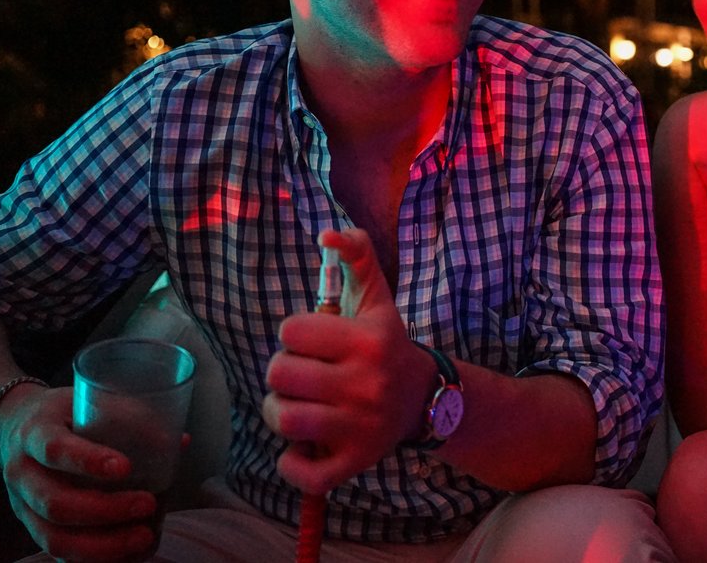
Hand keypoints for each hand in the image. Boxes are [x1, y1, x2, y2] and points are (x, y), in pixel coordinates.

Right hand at [0, 383, 161, 562]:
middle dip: (106, 510)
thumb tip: (180, 442)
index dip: (88, 461)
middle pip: (56, 503)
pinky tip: (127, 555)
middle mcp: (21, 474)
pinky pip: (58, 554)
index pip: (54, 450)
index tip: (125, 467)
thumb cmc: (66, 414)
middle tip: (148, 504)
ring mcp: (22, 507)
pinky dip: (93, 560)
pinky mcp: (32, 530)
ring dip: (102, 545)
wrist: (17, 427)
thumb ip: (131, 416)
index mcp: (34, 433)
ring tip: (144, 537)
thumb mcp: (89, 401)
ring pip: (54, 538)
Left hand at [262, 227, 433, 493]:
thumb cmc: (386, 344)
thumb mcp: (377, 296)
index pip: (291, 332)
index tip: (312, 341)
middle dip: (283, 372)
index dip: (294, 335)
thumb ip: (356, 255)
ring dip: (278, 412)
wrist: (427, 399)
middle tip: (300, 374)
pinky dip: (292, 464)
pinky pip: (305, 473)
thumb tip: (327, 234)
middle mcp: (366, 383)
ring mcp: (361, 427)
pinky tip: (300, 447)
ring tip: (293, 406)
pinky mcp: (356, 462)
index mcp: (368, 340)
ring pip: (285, 421)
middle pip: (281, 375)